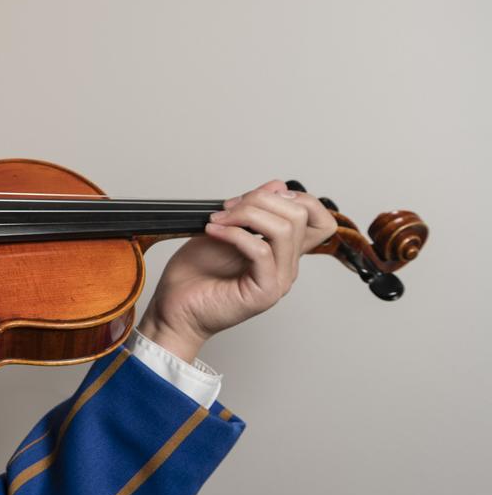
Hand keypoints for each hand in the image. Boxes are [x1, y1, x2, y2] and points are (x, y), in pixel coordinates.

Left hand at [138, 180, 337, 361]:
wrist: (174, 307)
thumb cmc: (194, 274)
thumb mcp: (224, 228)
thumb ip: (252, 209)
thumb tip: (278, 187)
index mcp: (281, 250)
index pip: (319, 219)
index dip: (295, 198)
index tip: (254, 197)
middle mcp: (286, 265)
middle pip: (298, 215)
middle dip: (259, 200)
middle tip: (226, 210)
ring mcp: (278, 279)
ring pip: (284, 229)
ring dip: (245, 215)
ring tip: (217, 221)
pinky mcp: (264, 291)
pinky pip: (261, 251)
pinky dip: (234, 234)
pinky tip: (213, 232)